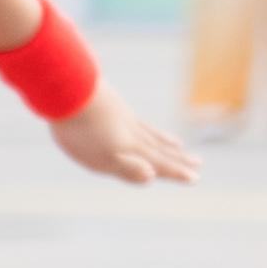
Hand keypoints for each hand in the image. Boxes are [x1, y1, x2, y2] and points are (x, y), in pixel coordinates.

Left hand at [50, 87, 197, 188]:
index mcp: (130, 148)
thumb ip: (126, 167)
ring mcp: (123, 118)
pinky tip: (139, 124)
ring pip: (149, 134)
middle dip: (177, 158)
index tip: (195, 178)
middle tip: (198, 162)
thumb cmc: (80, 130)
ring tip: (178, 145)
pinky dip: (146, 127)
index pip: (158, 163)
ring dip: (165, 142)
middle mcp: (132, 132)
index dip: (176, 172)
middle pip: (159, 148)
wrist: (68, 89)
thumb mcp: (100, 156)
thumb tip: (153, 176)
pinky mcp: (112, 106)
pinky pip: (137, 121)